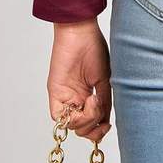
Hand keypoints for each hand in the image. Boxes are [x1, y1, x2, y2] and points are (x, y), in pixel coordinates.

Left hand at [47, 18, 111, 142]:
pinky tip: (85, 102)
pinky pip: (59, 116)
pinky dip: (72, 117)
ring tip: (93, 100)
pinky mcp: (55, 93)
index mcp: (88, 95)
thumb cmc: (94, 48)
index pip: (92, 122)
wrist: (80, 32)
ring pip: (71, 125)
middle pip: (81, 128)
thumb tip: (104, 122)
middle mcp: (76, 99)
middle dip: (92, 127)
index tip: (106, 126)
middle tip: (99, 111)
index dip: (98, 130)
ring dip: (85, 120)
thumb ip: (104, 102)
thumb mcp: (105, 79)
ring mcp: (65, 97)